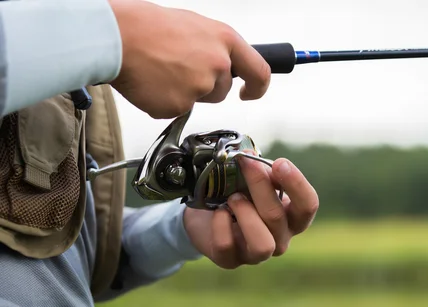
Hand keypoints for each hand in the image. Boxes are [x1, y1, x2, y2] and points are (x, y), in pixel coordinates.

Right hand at [107, 0, 269, 118]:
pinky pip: (175, 110)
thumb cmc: (148, 26)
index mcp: (225, 40)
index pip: (260, 71)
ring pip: (198, 101)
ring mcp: (200, 87)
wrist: (117, 36)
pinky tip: (151, 83)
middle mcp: (218, 64)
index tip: (250, 92)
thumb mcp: (194, 27)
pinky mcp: (179, 106)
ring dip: (184, 93)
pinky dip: (163, 101)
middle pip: (221, 91)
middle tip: (177, 69)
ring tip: (161, 71)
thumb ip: (213, 48)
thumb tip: (220, 64)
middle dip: (204, 87)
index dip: (257, 87)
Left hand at [183, 158, 318, 268]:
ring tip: (234, 198)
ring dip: (245, 214)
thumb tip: (254, 159)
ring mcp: (256, 254)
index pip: (308, 205)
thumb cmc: (240, 193)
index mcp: (292, 218)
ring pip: (261, 244)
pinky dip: (220, 223)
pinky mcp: (230, 260)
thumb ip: (263, 171)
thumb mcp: (255, 180)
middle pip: (277, 217)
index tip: (280, 163)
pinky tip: (219, 212)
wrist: (208, 214)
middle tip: (245, 163)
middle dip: (260, 185)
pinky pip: (227, 245)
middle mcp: (280, 239)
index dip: (296, 184)